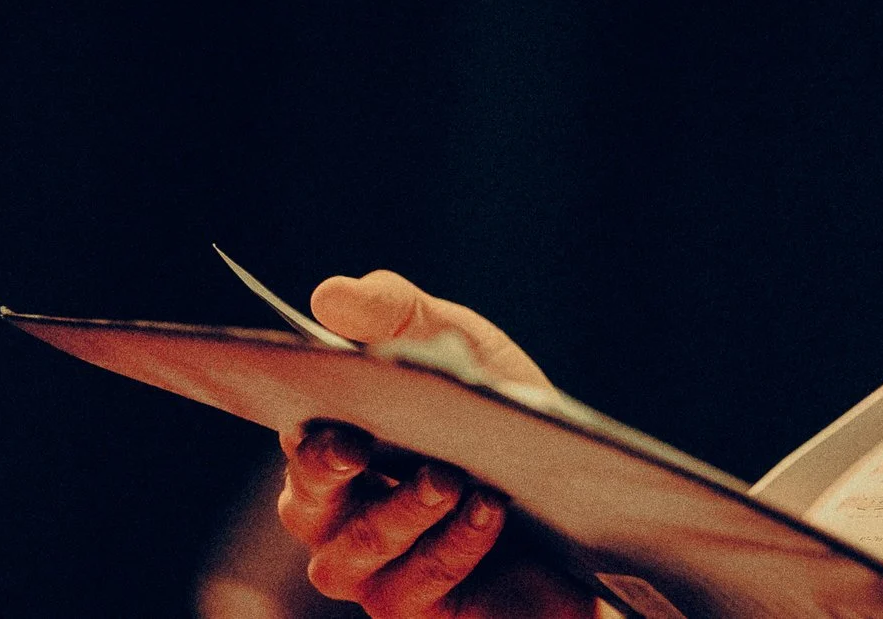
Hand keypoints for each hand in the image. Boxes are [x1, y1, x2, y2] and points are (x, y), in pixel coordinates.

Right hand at [274, 269, 591, 617]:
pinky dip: (453, 545)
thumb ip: (400, 314)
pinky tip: (488, 509)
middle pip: (305, 505)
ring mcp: (376, 571)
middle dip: (324, 474)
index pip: (299, 442)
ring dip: (402, 512)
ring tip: (449, 477)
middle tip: (355, 446)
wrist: (583, 499)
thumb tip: (330, 294)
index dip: (303, 432)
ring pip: (355, 553)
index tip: (325, 415)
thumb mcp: (466, 348)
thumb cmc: (502, 419)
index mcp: (340, 449)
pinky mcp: (420, 610)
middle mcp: (341, 518)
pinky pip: (417, 586)